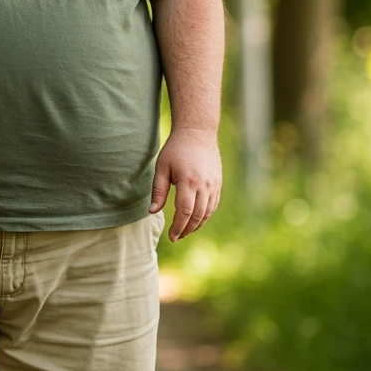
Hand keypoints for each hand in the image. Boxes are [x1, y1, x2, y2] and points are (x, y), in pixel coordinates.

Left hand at [149, 126, 220, 241]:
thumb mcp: (162, 168)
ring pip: (207, 212)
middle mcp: (204, 185)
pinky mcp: (217, 183)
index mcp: (188, 181)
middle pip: (198, 215)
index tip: (171, 236)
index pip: (185, 212)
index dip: (178, 227)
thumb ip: (158, 191)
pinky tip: (195, 220)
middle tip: (176, 237)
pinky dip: (205, 216)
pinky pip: (213, 205)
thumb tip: (152, 212)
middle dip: (187, 229)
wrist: (198, 133)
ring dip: (197, 225)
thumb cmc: (176, 149)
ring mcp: (213, 184)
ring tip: (185, 232)